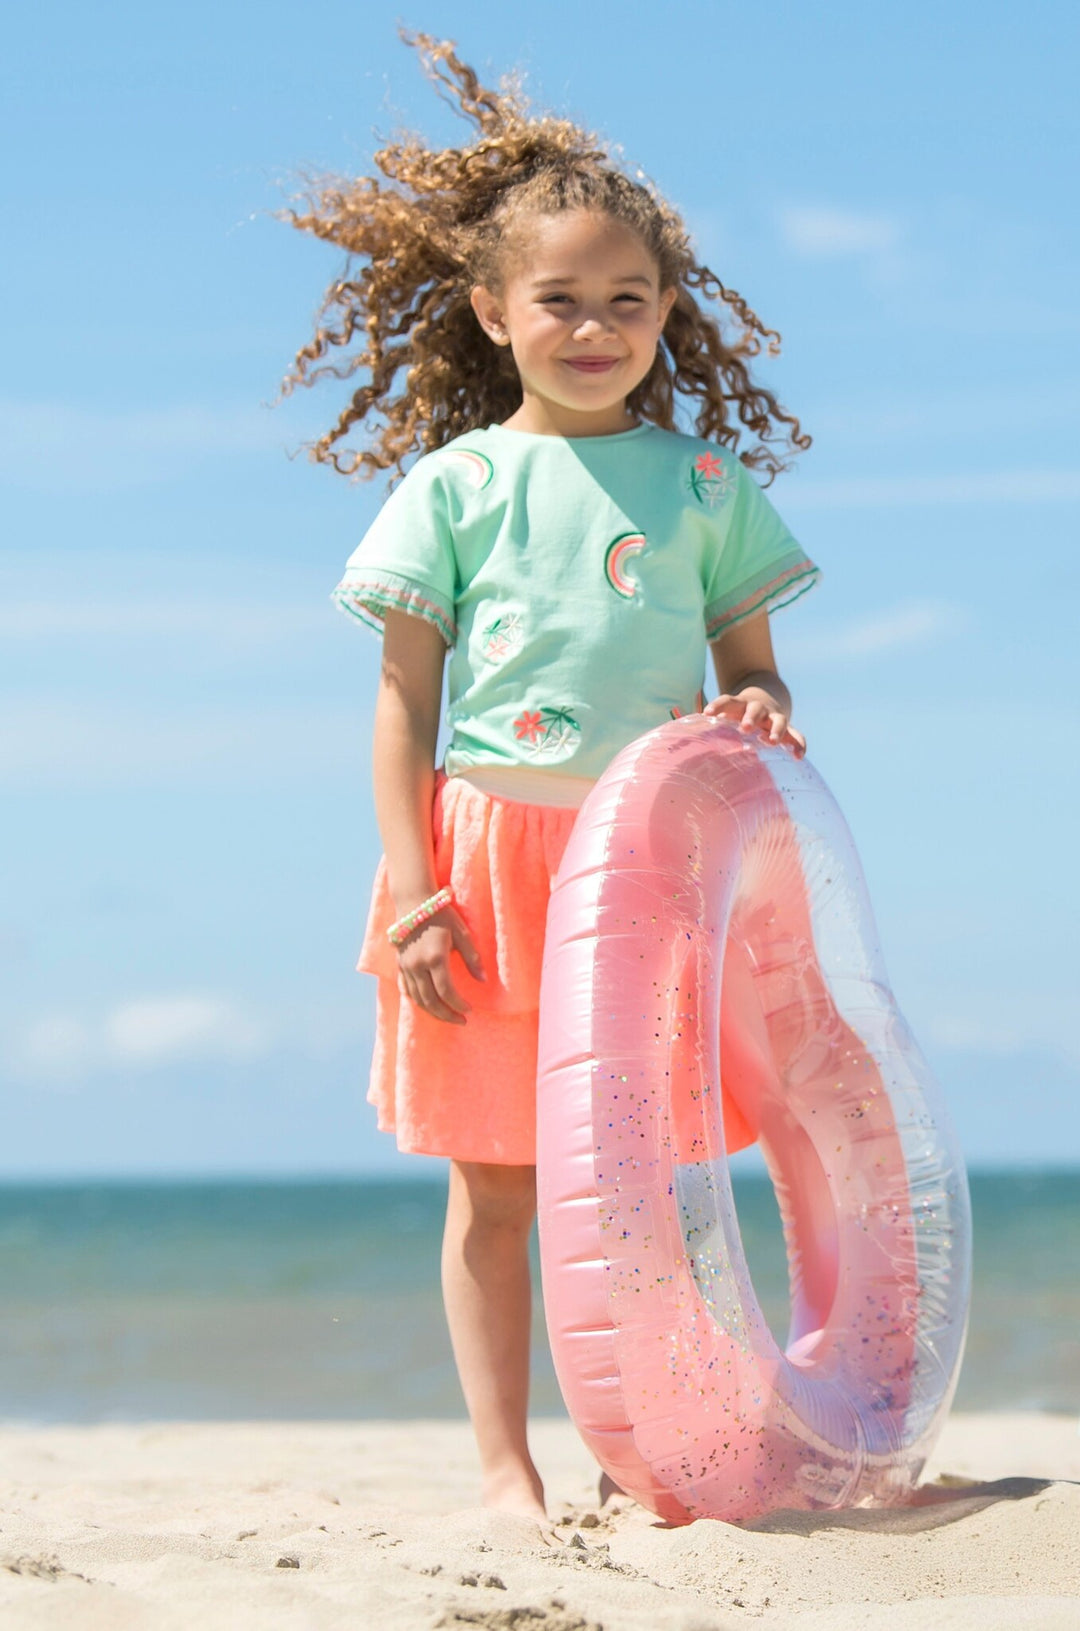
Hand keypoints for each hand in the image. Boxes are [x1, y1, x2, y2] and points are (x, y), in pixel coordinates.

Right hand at [396, 904, 485, 1024]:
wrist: (413, 901)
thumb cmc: (442, 915)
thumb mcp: (462, 933)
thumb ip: (472, 958)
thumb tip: (483, 979)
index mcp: (435, 958)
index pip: (446, 991)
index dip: (458, 1004)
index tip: (470, 1010)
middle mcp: (418, 965)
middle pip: (430, 1000)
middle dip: (446, 1015)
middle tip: (461, 1021)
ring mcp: (406, 966)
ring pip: (417, 998)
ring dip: (432, 1012)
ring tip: (447, 1016)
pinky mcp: (400, 965)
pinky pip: (406, 989)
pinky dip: (416, 1001)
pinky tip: (427, 1006)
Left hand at [702, 689, 806, 758]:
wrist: (765, 698)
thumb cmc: (737, 715)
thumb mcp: (724, 716)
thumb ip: (705, 729)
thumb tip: (674, 747)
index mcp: (739, 705)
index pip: (727, 700)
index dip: (717, 705)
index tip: (707, 714)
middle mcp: (758, 709)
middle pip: (755, 709)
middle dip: (750, 717)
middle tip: (745, 728)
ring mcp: (774, 717)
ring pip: (779, 720)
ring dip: (776, 730)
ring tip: (772, 741)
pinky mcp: (788, 728)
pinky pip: (796, 735)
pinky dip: (799, 744)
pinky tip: (798, 757)